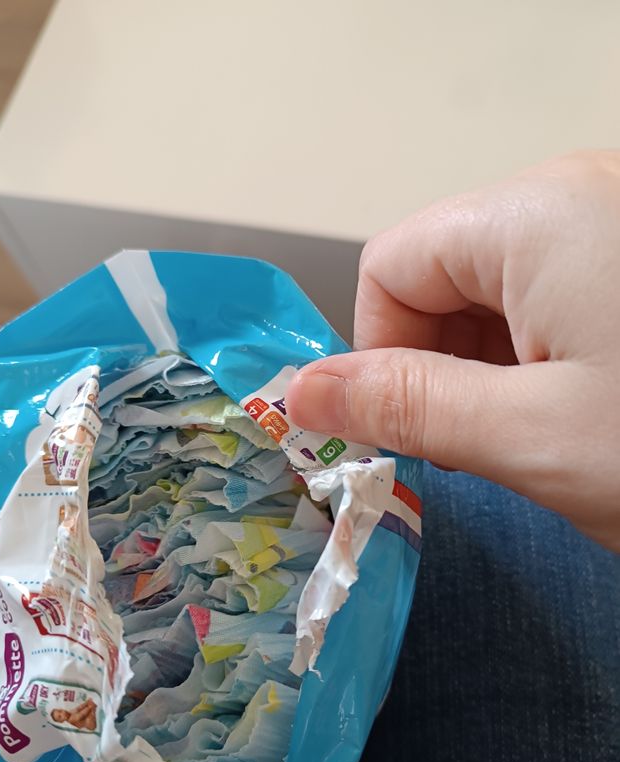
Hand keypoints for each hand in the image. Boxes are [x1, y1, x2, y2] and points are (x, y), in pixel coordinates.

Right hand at [286, 151, 619, 549]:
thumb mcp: (534, 436)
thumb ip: (410, 407)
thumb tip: (299, 393)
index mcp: (536, 214)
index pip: (389, 266)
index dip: (380, 355)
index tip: (417, 428)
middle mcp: (573, 193)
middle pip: (440, 275)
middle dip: (440, 363)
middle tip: (490, 441)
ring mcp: (611, 221)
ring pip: (494, 292)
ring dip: (492, 365)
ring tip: (546, 429)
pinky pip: (550, 294)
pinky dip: (541, 353)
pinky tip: (583, 405)